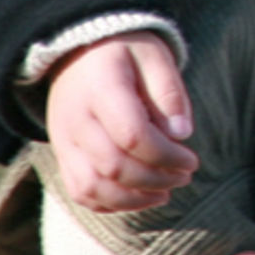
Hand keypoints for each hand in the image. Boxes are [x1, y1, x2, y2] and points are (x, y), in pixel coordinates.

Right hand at [46, 32, 195, 213]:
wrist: (79, 51)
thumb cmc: (125, 52)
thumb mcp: (155, 56)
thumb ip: (169, 93)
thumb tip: (182, 134)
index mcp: (101, 89)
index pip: (132, 135)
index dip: (166, 155)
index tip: (191, 159)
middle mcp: (76, 119)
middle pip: (113, 166)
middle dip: (156, 179)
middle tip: (184, 176)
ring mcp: (64, 140)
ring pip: (92, 187)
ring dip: (133, 199)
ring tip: (165, 193)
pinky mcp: (62, 154)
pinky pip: (79, 191)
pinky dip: (109, 203)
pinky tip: (139, 197)